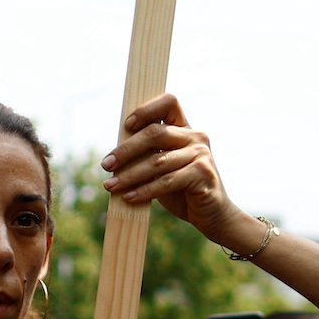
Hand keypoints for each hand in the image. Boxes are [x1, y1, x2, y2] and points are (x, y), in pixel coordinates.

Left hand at [100, 95, 256, 247]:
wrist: (212, 215)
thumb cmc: (181, 189)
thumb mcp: (162, 168)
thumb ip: (147, 155)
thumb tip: (113, 155)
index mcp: (185, 129)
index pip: (169, 102)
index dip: (146, 109)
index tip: (127, 125)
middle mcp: (196, 137)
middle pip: (155, 133)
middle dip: (126, 150)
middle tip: (106, 165)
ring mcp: (201, 154)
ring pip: (157, 161)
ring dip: (129, 175)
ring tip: (110, 185)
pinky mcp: (202, 174)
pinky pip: (167, 181)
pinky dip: (145, 190)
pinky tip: (129, 197)